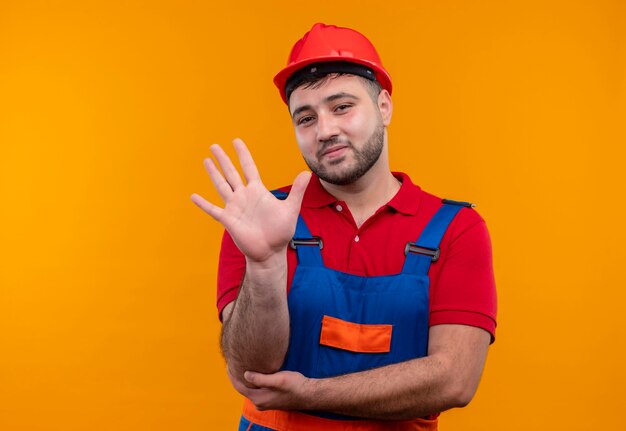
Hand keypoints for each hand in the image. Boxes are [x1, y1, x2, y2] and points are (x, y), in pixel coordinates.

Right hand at [191, 138, 310, 263]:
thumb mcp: (291, 209)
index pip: (248, 167)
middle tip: (214, 146)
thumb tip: (308, 172)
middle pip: (231, 173)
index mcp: (258, 191)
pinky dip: (203, 204)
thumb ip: (297, 191)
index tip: (236, 141)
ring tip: (206, 160)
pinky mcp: (229, 220)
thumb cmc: (281, 232)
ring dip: (213, 174)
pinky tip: (193, 196)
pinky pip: (213, 210)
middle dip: (223, 159)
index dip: (243, 154)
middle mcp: (244, 196)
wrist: (270, 252)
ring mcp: (235, 207)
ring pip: (221, 186)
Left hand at [228, 368, 313, 410]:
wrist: (308, 393)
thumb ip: (260, 379)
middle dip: (237, 376)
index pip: (239, 387)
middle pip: (243, 388)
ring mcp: (265, 402)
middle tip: (233, 362)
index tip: (228, 364)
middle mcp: (260, 403)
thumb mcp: (277, 380)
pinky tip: (255, 373)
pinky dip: (253, 381)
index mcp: (259, 399)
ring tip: (241, 366)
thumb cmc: (295, 386)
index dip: (232, 375)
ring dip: (245, 379)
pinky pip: (257, 390)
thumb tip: (245, 375)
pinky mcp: (271, 399)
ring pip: (250, 389)